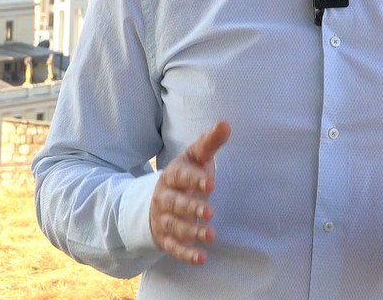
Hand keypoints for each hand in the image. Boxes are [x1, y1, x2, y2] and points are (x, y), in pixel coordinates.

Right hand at [149, 121, 230, 264]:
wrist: (156, 197)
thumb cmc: (185, 174)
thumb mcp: (195, 156)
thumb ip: (210, 142)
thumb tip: (226, 124)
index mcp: (172, 175)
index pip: (181, 176)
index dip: (195, 179)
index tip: (210, 182)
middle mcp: (164, 197)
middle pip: (175, 203)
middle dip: (191, 207)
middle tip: (210, 211)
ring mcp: (163, 219)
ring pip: (175, 226)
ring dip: (192, 232)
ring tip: (211, 236)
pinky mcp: (165, 238)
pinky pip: (173, 248)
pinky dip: (185, 254)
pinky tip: (201, 259)